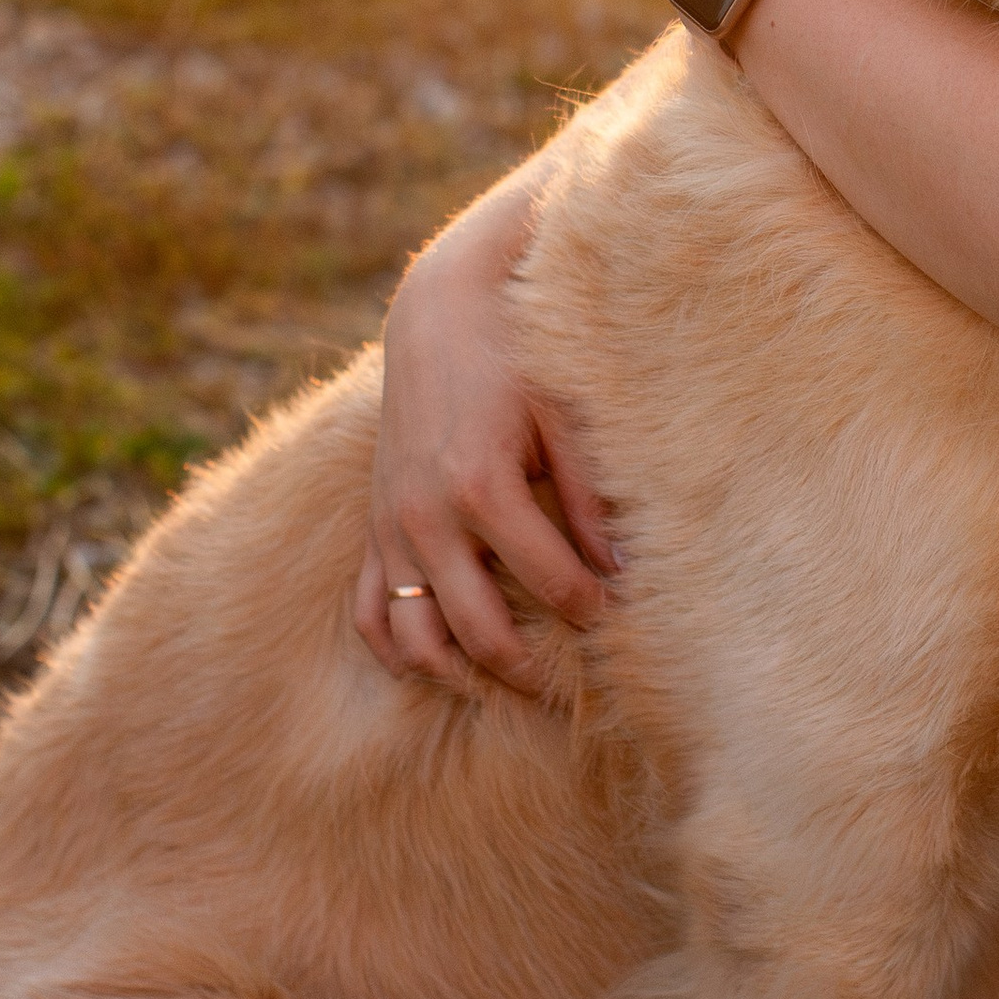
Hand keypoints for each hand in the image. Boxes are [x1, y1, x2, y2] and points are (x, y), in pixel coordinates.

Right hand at [360, 193, 619, 691]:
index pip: (555, 584)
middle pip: (481, 634)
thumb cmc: (516, 357)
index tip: (627, 627)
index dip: (597, 614)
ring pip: (416, 642)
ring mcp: (392, 529)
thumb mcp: (565, 417)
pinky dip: (402, 651)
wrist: (440, 310)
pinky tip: (447, 662)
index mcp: (482, 487)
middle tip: (577, 687)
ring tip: (517, 686)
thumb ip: (591, 498)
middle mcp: (426, 519)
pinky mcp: (373, 529)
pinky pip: (371, 616)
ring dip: (465, 676)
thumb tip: (625, 571)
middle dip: (534, 671)